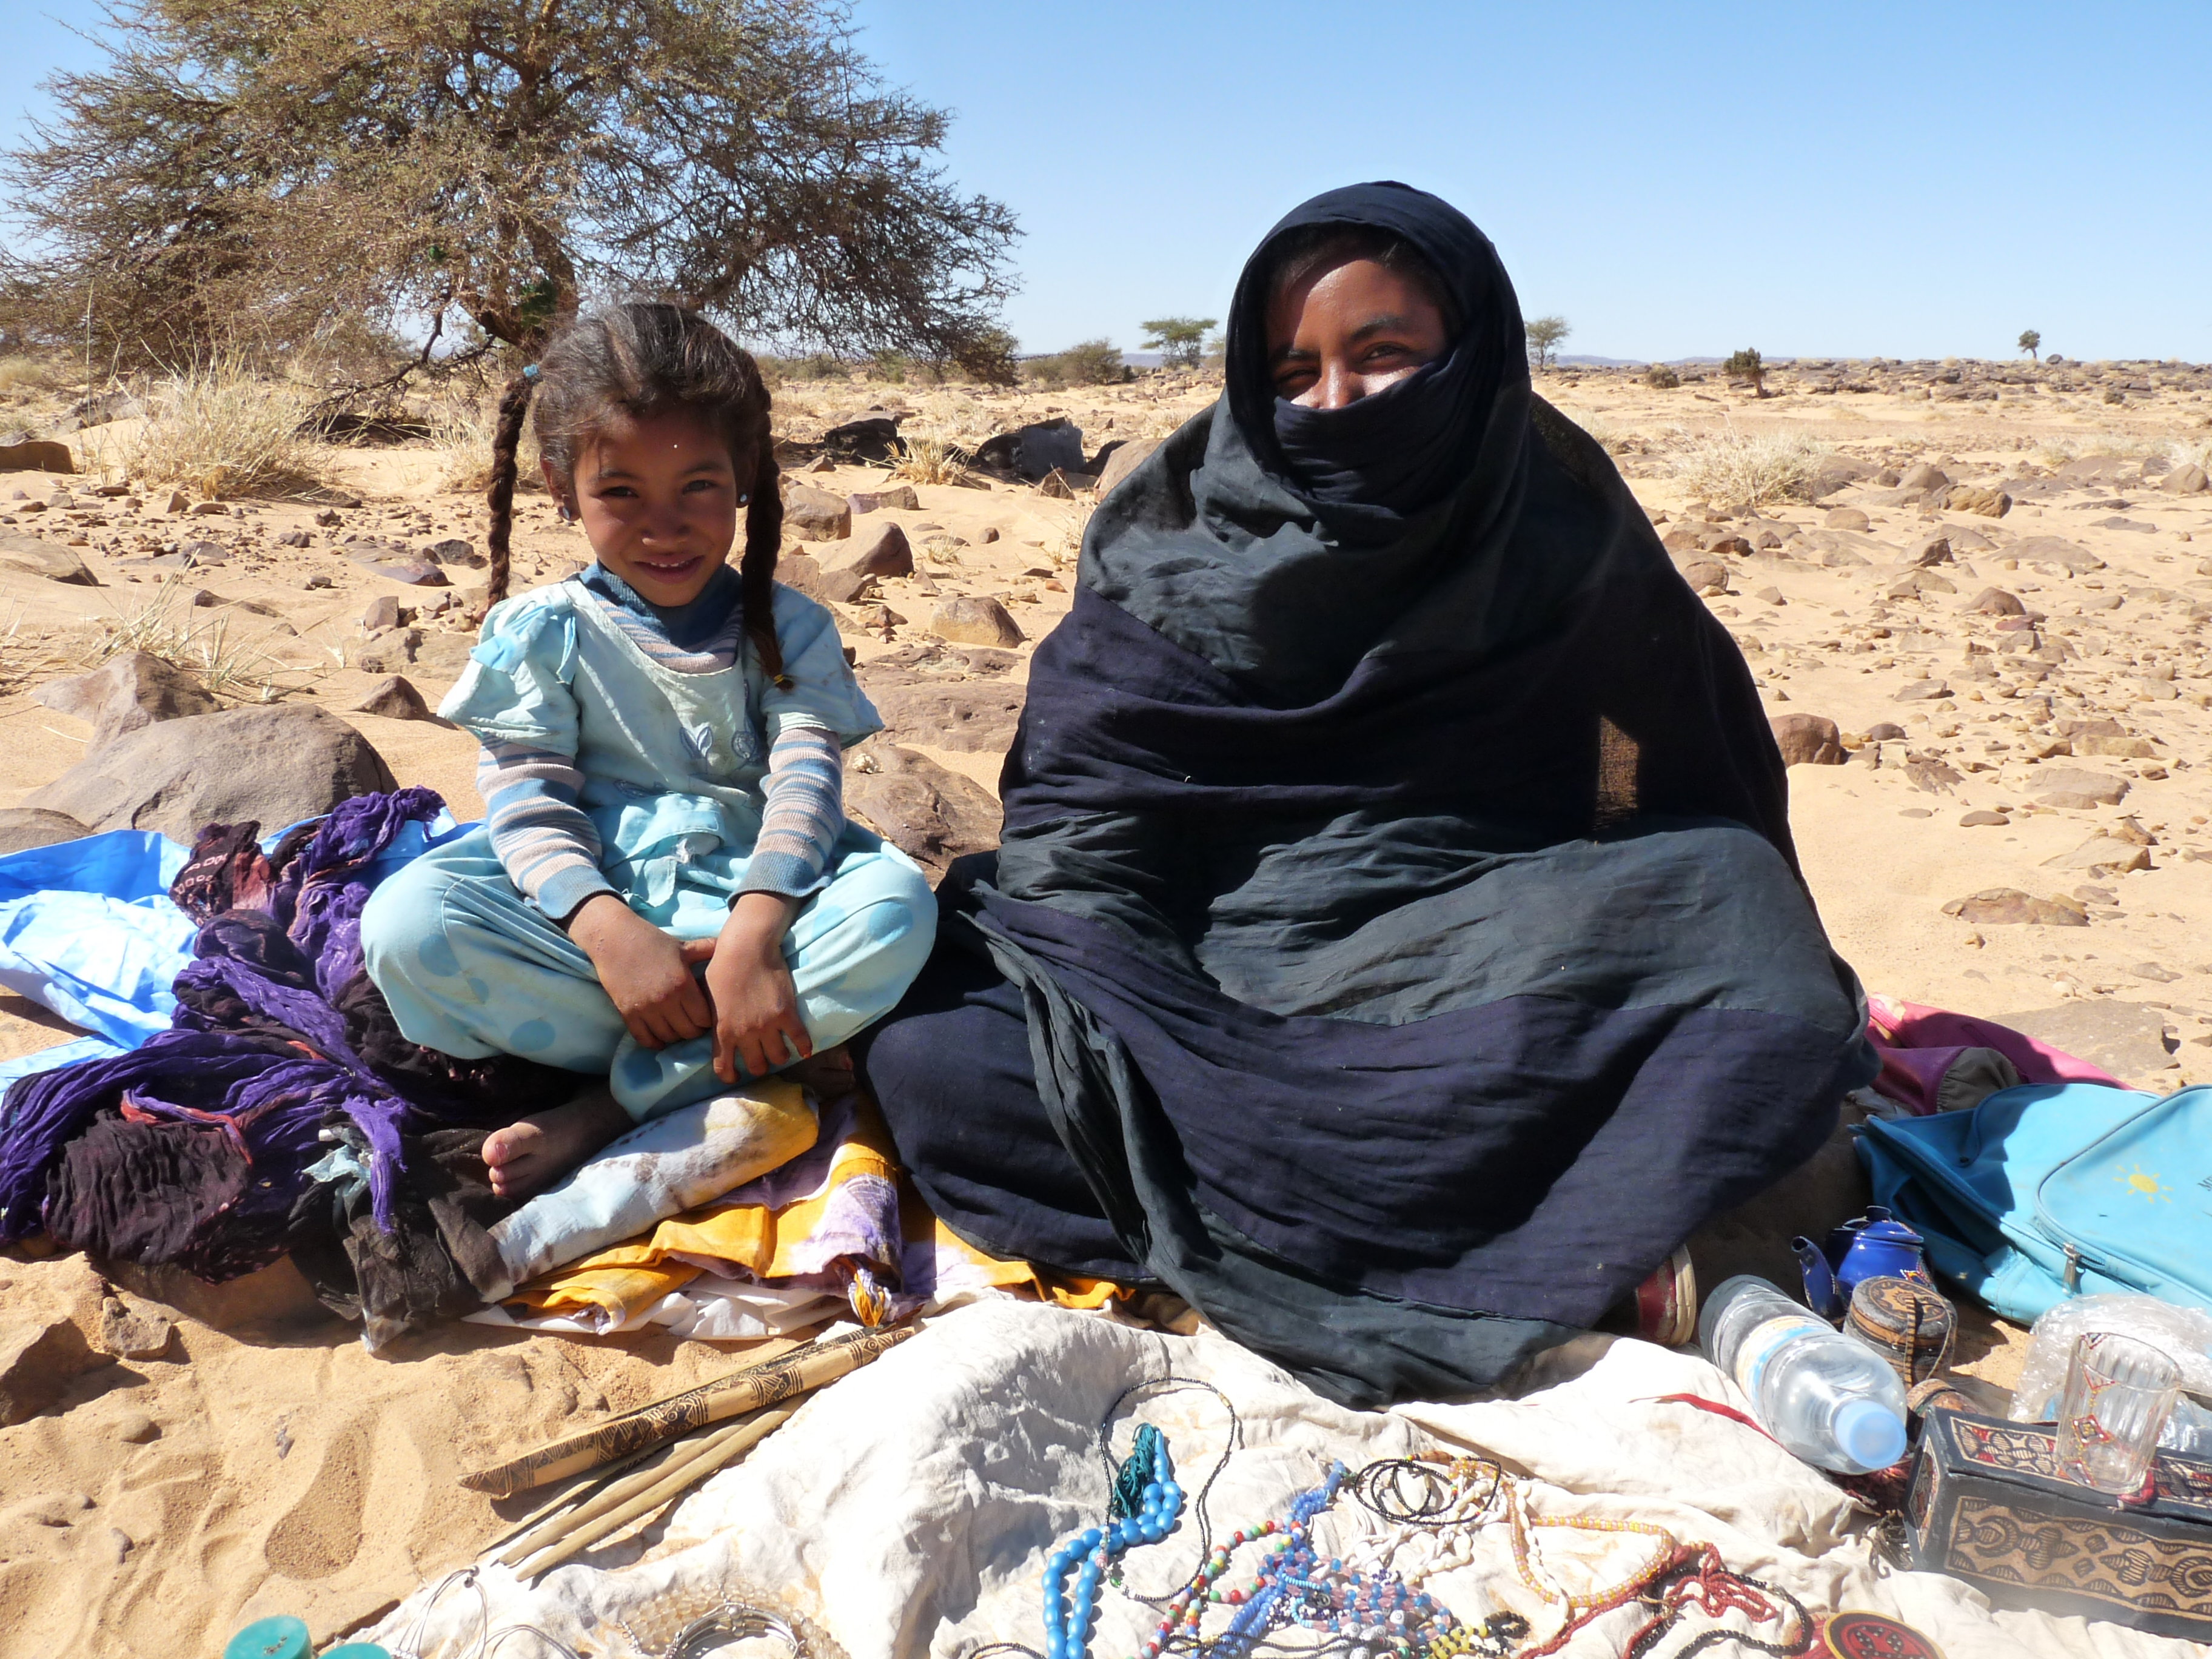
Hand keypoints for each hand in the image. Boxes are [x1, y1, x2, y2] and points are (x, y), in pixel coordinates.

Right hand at [568, 894, 713, 1048]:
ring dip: (675, 1036)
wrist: (614, 939)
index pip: (704, 1018)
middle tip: (693, 1023)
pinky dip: (654, 1042)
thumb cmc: (652, 941)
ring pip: (668, 1038)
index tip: (706, 1015)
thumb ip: (707, 949)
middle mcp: (665, 1000)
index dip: (708, 1020)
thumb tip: (730, 945)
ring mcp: (645, 1009)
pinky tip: (660, 1035)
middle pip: (688, 1032)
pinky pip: (645, 1039)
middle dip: (694, 1030)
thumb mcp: (683, 945)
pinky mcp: (627, 1014)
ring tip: (677, 1027)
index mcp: (683, 984)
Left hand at [700, 892, 809, 1082]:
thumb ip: (710, 1019)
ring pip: (778, 1057)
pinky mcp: (786, 1014)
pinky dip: (804, 1047)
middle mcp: (744, 1033)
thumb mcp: (706, 998)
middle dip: (759, 1065)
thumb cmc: (721, 967)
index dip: (730, 1075)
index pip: (724, 1067)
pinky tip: (805, 1049)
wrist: (747, 947)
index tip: (735, 1075)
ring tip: (781, 1050)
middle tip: (762, 1058)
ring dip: (780, 1056)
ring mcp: (767, 1025)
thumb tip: (709, 1032)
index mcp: (722, 1030)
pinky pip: (800, 1039)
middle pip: (757, 1066)